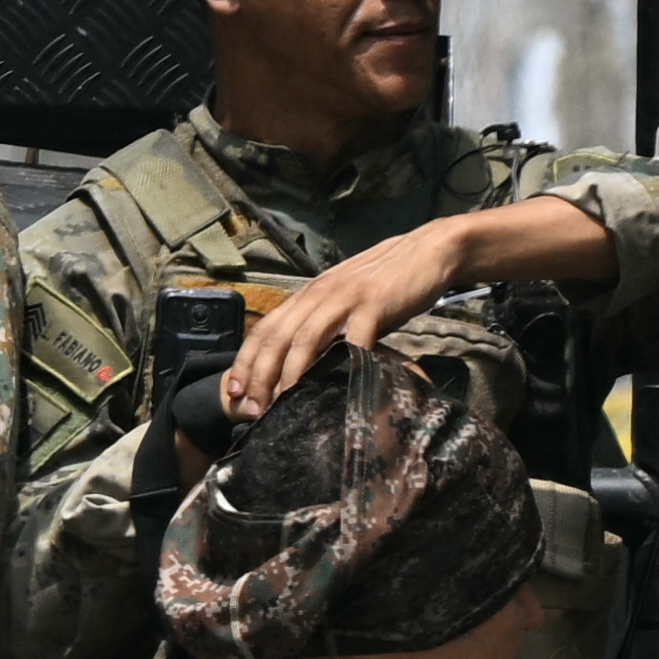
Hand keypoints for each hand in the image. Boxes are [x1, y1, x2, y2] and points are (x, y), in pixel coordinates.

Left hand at [219, 218, 474, 420]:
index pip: (264, 329)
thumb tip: (302, 363)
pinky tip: (340, 383)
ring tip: (281, 403)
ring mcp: (344, 298)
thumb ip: (323, 326)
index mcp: (307, 296)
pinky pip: (355, 336)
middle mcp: (318, 295)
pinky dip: (344, 360)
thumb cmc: (384, 283)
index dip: (245, 361)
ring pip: (306, 338)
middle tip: (250, 408)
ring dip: (290, 373)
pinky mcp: (374, 303)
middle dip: (259, 376)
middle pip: (277, 338)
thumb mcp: (342, 302)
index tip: (232, 391)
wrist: (426, 250)